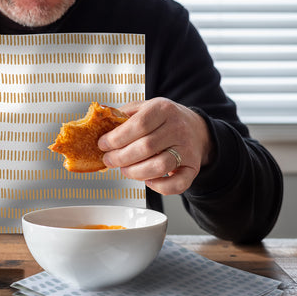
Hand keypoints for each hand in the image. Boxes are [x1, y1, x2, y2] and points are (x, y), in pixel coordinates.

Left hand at [98, 98, 213, 194]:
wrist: (196, 129)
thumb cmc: (164, 120)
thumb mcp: (144, 108)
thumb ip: (122, 114)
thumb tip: (100, 121)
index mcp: (163, 109)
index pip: (138, 125)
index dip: (116, 138)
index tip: (103, 145)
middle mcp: (177, 128)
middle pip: (146, 147)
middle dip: (120, 158)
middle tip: (109, 160)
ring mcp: (187, 149)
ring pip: (159, 167)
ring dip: (135, 173)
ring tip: (125, 170)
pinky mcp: (193, 168)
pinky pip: (176, 184)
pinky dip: (158, 187)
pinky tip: (147, 180)